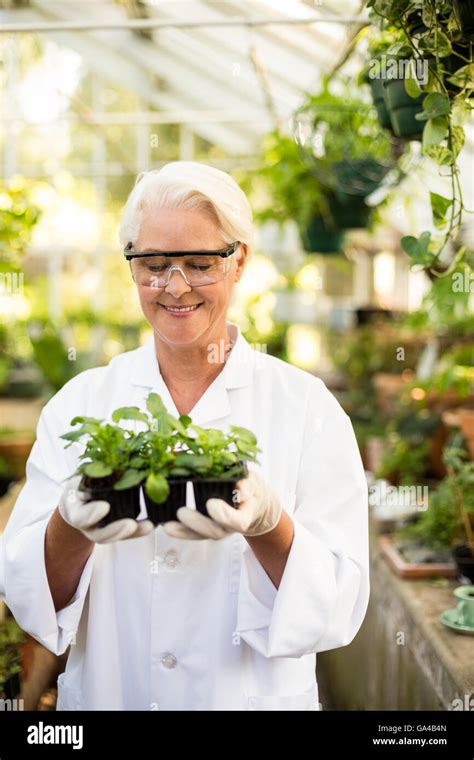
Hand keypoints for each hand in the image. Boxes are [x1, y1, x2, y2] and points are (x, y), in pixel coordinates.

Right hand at [59, 475, 153, 543]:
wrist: (80, 497)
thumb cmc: (81, 483)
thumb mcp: (80, 477)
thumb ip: (88, 477)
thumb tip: (104, 470)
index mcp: (74, 510)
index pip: (81, 516)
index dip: (92, 514)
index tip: (105, 507)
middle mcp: (87, 526)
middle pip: (99, 534)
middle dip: (115, 529)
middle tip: (131, 524)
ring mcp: (99, 531)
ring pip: (114, 537)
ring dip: (132, 533)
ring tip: (148, 526)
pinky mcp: (114, 530)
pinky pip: (126, 535)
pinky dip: (140, 531)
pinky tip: (152, 524)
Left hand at [163, 470, 281, 540]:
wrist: (251, 502)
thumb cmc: (249, 488)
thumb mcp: (252, 481)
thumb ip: (247, 484)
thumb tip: (239, 488)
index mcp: (246, 514)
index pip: (238, 521)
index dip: (225, 515)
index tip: (211, 504)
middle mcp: (231, 527)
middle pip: (216, 531)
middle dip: (198, 523)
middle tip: (181, 512)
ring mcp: (218, 530)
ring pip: (202, 535)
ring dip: (184, 530)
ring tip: (167, 524)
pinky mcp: (206, 530)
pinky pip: (193, 534)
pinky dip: (179, 532)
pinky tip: (166, 526)